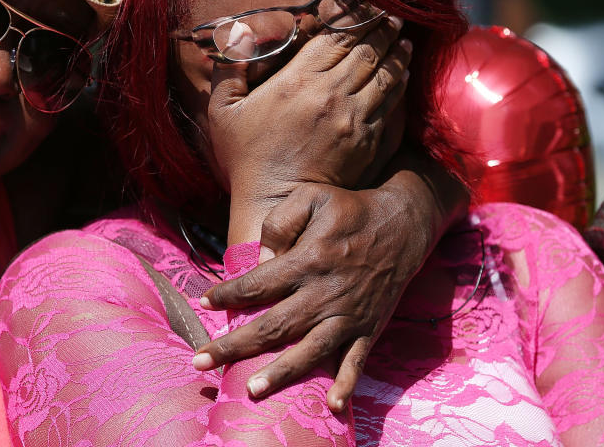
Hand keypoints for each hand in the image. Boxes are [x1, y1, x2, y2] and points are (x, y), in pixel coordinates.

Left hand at [192, 179, 438, 410]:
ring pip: (309, 351)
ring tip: (252, 391)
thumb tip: (262, 261)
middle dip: (234, 346)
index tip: (205, 304)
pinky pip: (356, 361)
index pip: (258, 284)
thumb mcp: (312, 197)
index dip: (228, 295)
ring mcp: (349, 314)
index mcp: (308, 259)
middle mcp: (325, 292)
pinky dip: (346, 385)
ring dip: (280, 373)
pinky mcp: (369, 327)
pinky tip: (330, 406)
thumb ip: (280, 222)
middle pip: (273, 326)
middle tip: (200, 362)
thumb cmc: (350, 208)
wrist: (403, 223)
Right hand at [208, 16, 411, 204]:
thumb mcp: (223, 111)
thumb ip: (229, 69)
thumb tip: (237, 34)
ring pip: (385, 73)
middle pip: (367, 49)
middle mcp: (331, 95)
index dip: (354, 15)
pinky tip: (404, 71)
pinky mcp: (368, 140)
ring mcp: (353, 118)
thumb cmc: (247, 157)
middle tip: (391, 13)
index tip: (365, 3)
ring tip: (404, 37)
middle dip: (382, 26)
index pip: (336, 35)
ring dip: (397, 51)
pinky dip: (400, 83)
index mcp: (297, 81)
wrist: (279, 202)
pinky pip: (391, 103)